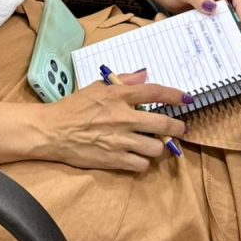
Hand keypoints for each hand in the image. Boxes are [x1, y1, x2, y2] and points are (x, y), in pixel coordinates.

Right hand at [43, 72, 187, 171]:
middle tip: (182, 129)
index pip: (154, 93)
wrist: (53, 132)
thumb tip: (144, 75)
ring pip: (155, 148)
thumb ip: (123, 81)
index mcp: (118, 96)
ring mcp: (120, 140)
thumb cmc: (74, 107)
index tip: (187, 99)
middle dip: (178, 127)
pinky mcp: (114, 160)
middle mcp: (123, 117)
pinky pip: (141, 165)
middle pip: (163, 124)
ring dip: (158, 147)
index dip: (175, 95)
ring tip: (152, 144)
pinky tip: (137, 156)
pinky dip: (142, 162)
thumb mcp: (97, 87)